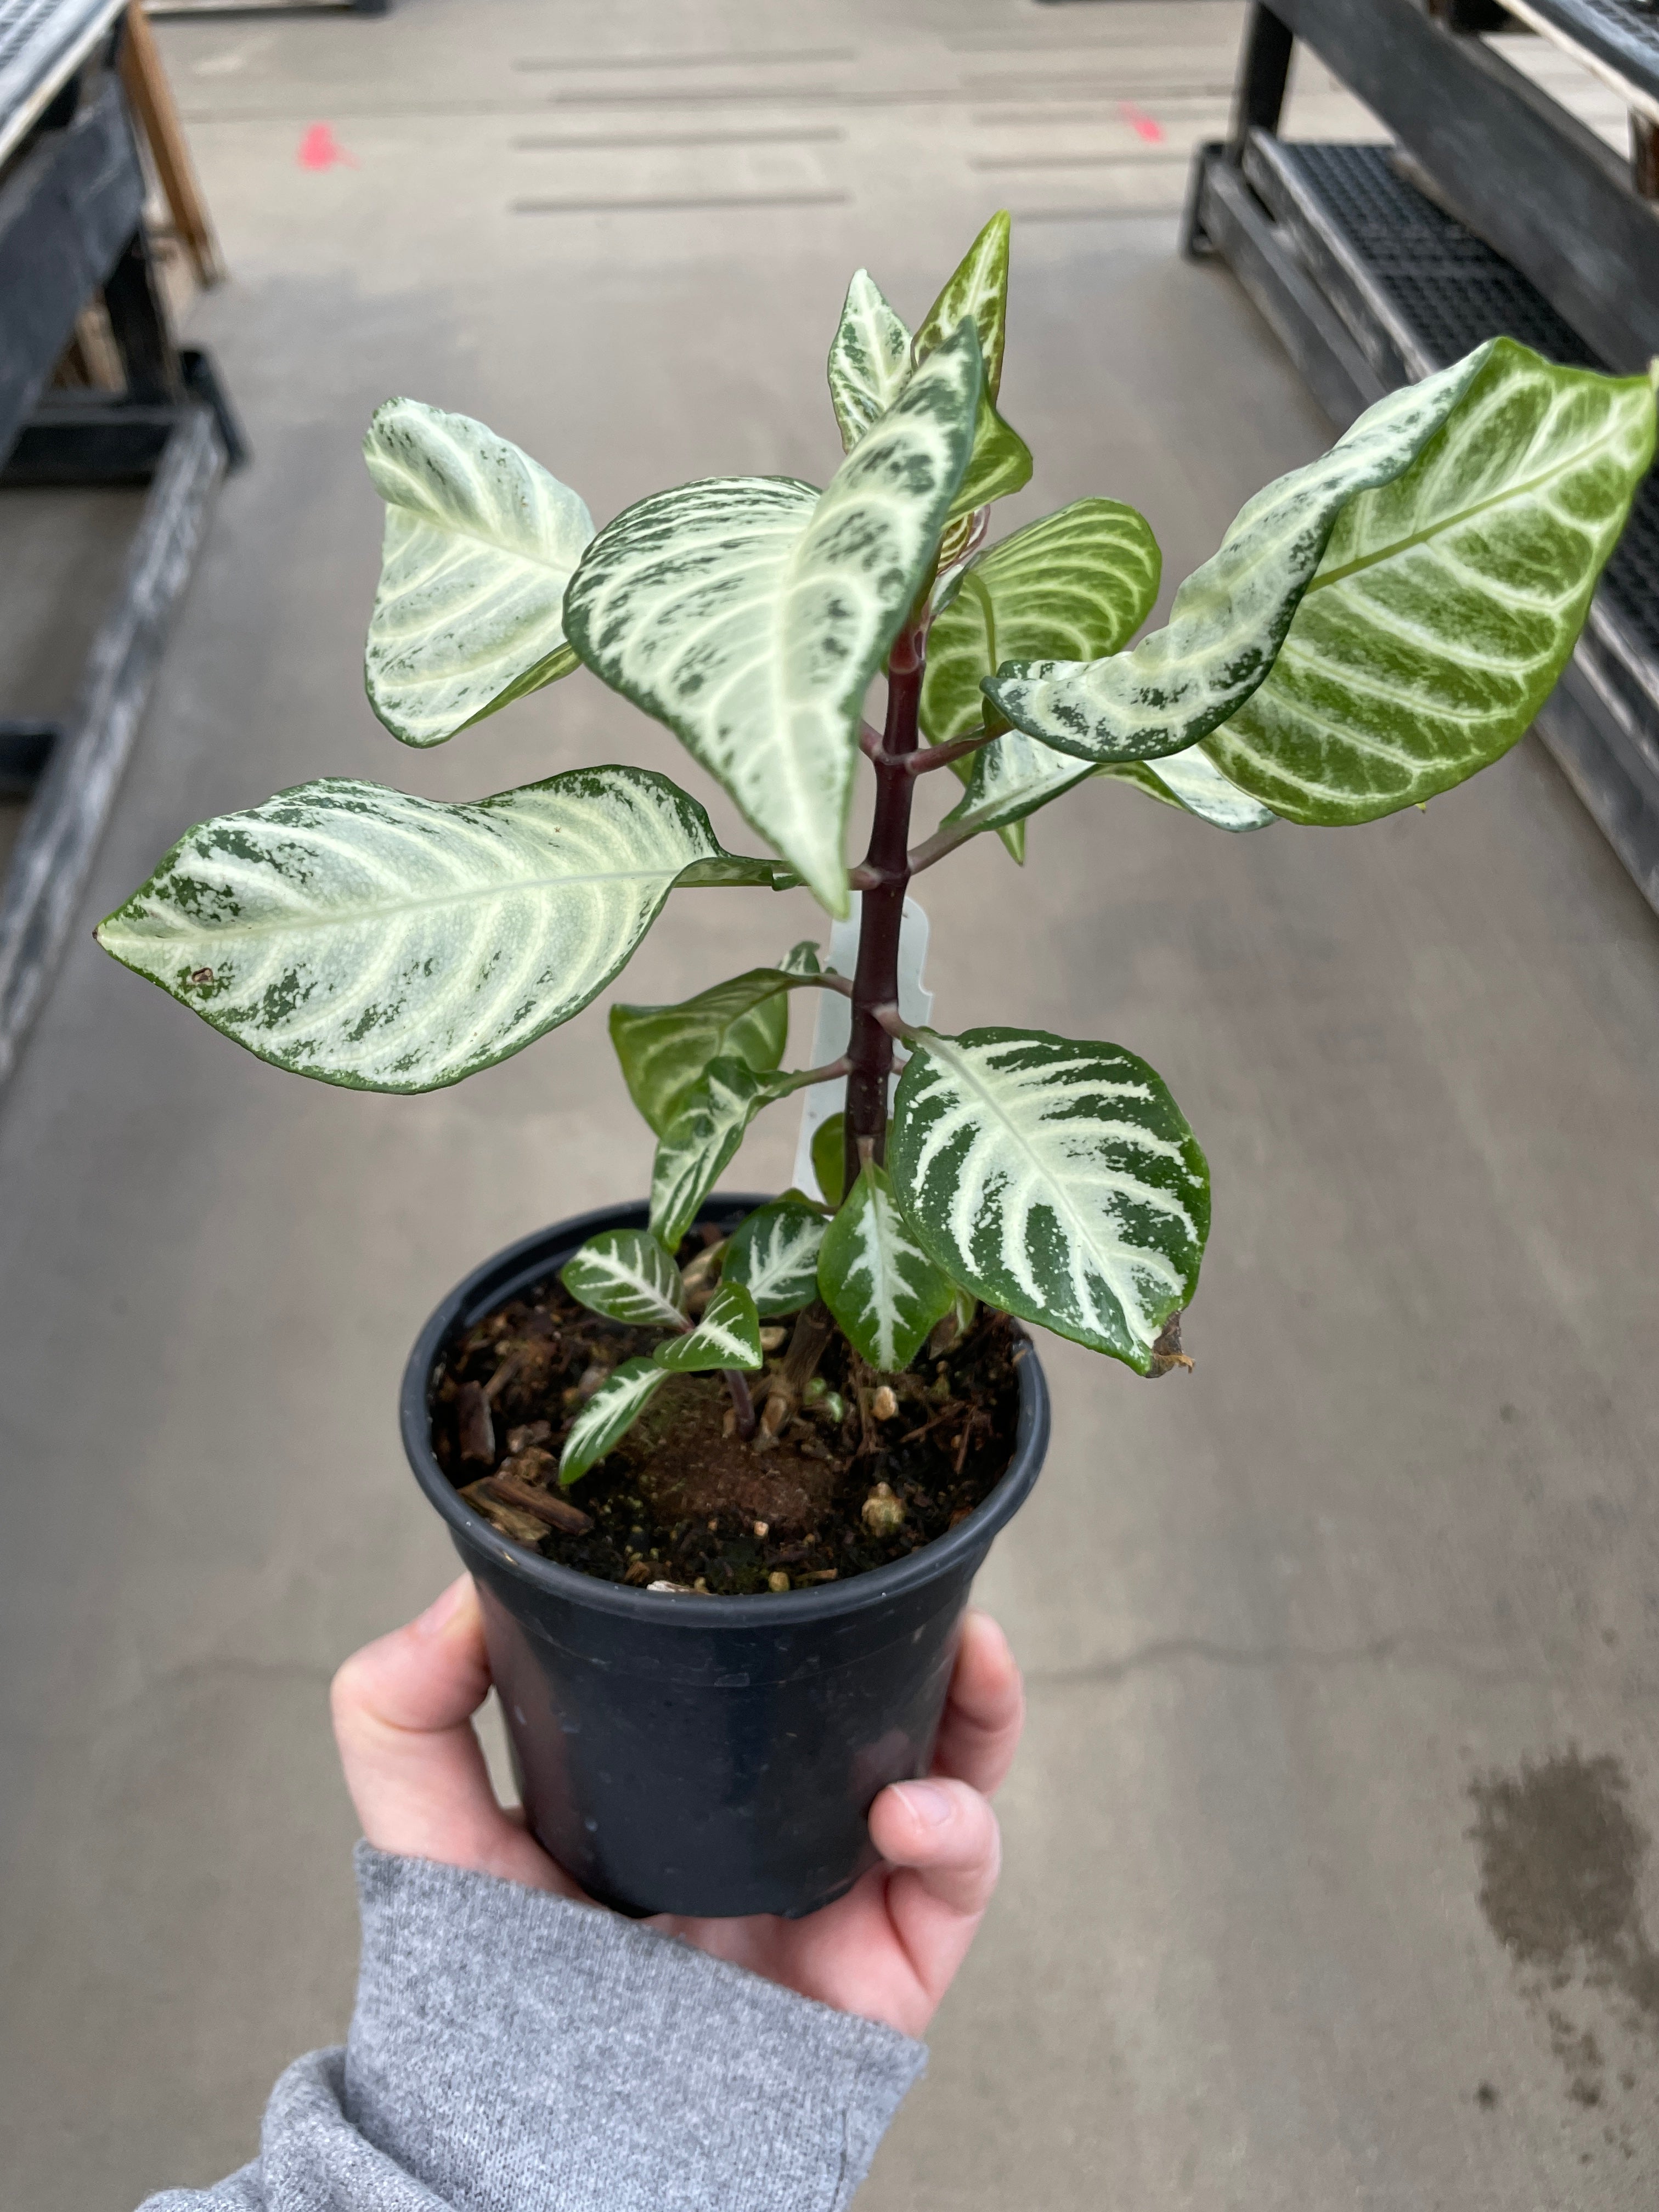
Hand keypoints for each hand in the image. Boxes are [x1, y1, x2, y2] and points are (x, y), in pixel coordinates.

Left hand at [331, 1574, 1023, 2037]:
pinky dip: (958, 1828)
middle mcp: (780, 1825)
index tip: (813, 1531)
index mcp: (697, 1782)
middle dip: (931, 1638)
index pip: (774, 1670)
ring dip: (977, 1711)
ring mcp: (843, 1895)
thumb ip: (402, 1716)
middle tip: (935, 1577)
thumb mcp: (430, 1835)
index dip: (810, 1600)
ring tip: (974, 1655)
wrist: (546, 2150)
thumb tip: (456, 1592)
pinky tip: (911, 1804)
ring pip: (951, 1779)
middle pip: (889, 1710)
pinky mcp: (887, 1968)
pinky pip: (956, 1884)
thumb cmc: (496, 2000)